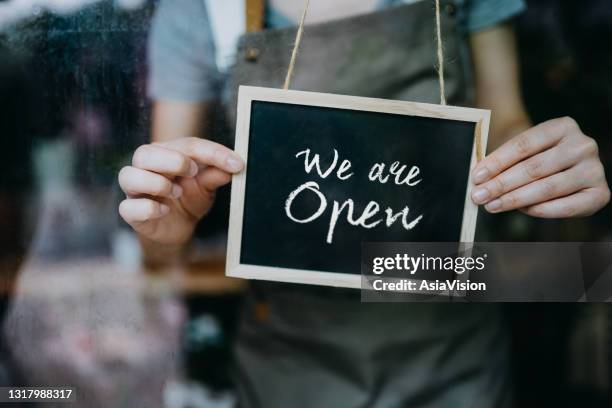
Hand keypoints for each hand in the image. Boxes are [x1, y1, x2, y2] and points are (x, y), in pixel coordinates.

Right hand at [118, 137, 243, 244]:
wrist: (178, 229)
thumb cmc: (189, 199)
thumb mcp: (206, 187)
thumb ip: (215, 175)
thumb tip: (233, 166)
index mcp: (165, 154)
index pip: (186, 145)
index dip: (212, 152)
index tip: (237, 164)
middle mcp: (145, 167)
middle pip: (144, 153)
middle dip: (172, 161)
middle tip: (193, 171)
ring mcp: (135, 190)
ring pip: (128, 176)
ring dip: (157, 184)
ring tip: (177, 192)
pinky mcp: (131, 213)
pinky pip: (128, 207)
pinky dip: (149, 208)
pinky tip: (165, 211)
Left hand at [471, 117, 609, 217]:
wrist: (568, 168)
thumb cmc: (538, 157)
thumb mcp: (523, 151)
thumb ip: (504, 161)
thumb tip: (478, 179)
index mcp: (563, 126)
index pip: (524, 144)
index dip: (497, 162)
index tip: (476, 176)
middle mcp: (583, 145)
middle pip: (534, 168)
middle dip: (501, 184)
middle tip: (478, 196)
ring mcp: (594, 169)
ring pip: (547, 187)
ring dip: (515, 199)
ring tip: (492, 205)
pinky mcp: (600, 193)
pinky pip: (566, 206)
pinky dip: (540, 210)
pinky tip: (521, 211)